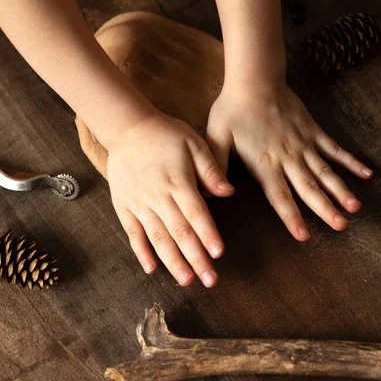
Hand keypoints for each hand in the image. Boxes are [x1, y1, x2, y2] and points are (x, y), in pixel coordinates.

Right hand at [106, 112, 234, 286]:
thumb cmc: (166, 134)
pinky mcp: (124, 206)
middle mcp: (158, 196)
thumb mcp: (194, 143)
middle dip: (196, 258)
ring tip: (186, 281)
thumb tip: (229, 192)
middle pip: (180, 232)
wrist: (128, 127)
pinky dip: (141, 252)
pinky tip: (152, 269)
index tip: (218, 253)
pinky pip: (133, 233)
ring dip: (173, 261)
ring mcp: (139, 203)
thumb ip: (211, 169)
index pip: (197, 213)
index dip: (208, 234)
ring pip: (158, 238)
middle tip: (210, 280)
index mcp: (179, 182)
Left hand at [207, 84, 372, 240]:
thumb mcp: (216, 137)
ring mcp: (304, 144)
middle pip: (309, 188)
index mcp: (265, 163)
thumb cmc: (232, 109)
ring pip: (326, 172)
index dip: (292, 217)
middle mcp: (289, 157)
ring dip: (341, 190)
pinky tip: (367, 174)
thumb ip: (216, 167)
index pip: (280, 196)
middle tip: (342, 226)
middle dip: (326, 209)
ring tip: (355, 208)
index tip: (304, 236)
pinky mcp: (314, 131)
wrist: (255, 79)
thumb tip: (214, 195)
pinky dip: (351, 162)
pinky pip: (335, 149)